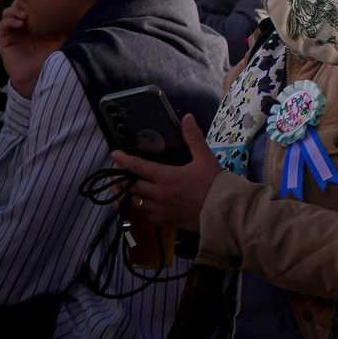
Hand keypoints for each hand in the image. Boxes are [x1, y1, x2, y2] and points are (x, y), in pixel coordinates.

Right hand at [0, 0, 64, 98]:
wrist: (40, 77)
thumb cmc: (53, 58)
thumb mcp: (63, 39)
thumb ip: (67, 26)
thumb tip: (77, 10)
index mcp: (38, 22)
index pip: (33, 4)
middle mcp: (25, 25)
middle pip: (19, 4)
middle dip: (24, 1)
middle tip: (32, 5)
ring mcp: (14, 31)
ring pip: (9, 11)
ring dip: (15, 9)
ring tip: (25, 15)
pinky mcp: (5, 39)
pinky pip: (3, 24)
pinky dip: (10, 20)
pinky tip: (20, 23)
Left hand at [113, 115, 222, 232]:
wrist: (223, 210)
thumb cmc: (214, 183)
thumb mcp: (205, 157)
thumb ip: (193, 137)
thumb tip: (187, 117)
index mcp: (166, 176)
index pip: (138, 167)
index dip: (124, 160)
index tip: (114, 154)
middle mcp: (158, 194)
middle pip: (131, 186)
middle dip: (122, 179)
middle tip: (118, 173)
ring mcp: (159, 209)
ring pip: (136, 201)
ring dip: (131, 194)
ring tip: (128, 188)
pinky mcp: (164, 220)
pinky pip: (145, 214)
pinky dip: (142, 207)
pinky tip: (145, 203)